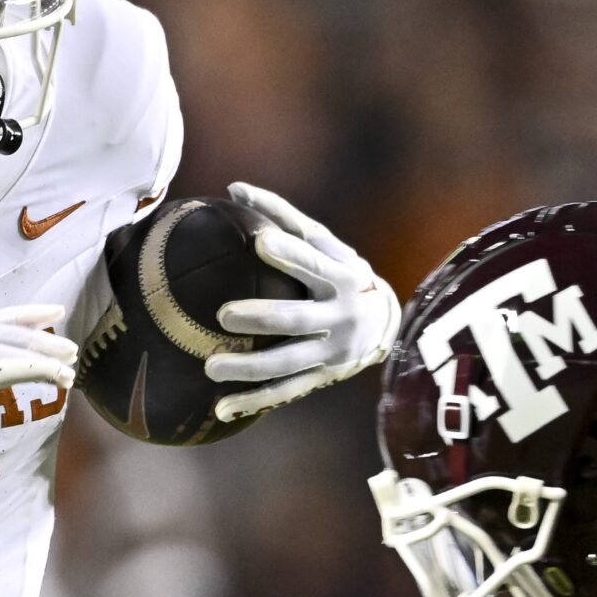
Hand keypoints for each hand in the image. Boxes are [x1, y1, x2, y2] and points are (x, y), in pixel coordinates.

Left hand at [203, 182, 399, 422]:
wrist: (385, 323)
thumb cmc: (341, 272)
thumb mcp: (325, 243)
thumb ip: (282, 217)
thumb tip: (232, 187)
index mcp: (341, 278)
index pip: (314, 264)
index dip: (290, 254)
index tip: (260, 242)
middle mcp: (339, 317)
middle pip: (297, 319)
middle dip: (262, 318)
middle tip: (224, 314)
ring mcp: (331, 352)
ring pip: (287, 363)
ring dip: (249, 369)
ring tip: (210, 367)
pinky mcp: (320, 377)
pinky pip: (284, 391)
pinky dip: (253, 401)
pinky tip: (220, 409)